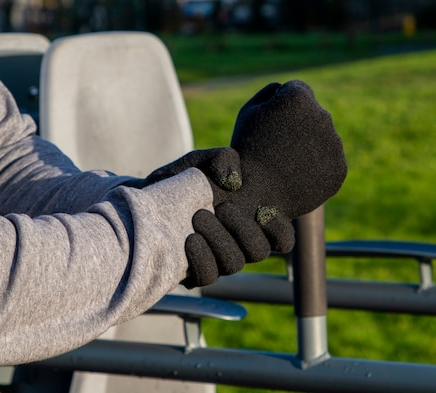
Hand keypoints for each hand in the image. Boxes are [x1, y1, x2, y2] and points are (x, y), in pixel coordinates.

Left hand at [122, 147, 295, 287]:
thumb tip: (232, 180)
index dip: (280, 229)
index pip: (282, 238)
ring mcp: (218, 259)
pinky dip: (201, 260)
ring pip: (233, 264)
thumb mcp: (204, 160)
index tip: (265, 209)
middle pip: (258, 251)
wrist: (153, 194)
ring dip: (220, 241)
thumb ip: (222, 160)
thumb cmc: (189, 177)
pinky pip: (206, 276)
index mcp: (252, 222)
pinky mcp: (194, 270)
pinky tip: (189, 239)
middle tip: (224, 207)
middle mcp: (239, 245)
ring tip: (199, 217)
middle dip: (244, 229)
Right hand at [215, 79, 347, 221]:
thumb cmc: (247, 150)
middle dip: (300, 126)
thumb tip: (287, 88)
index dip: (281, 106)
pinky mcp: (340, 169)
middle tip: (277, 148)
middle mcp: (323, 116)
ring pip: (324, 138)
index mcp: (299, 97)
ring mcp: (334, 144)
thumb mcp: (249, 112)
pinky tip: (297, 176)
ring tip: (287, 165)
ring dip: (310, 146)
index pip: (298, 90)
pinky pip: (329, 162)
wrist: (256, 195)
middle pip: (314, 114)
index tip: (270, 124)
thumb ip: (271, 92)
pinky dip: (317, 168)